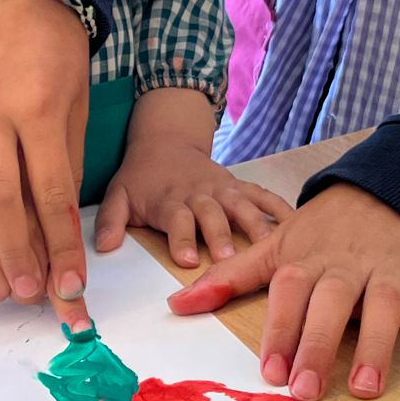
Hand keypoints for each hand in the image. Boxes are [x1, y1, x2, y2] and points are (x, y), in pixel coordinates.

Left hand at [97, 137, 291, 268]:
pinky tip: (297, 225)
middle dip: (222, 237)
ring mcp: (223, 189)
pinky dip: (281, 208)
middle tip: (232, 260)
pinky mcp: (239, 186)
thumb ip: (111, 221)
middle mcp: (199, 194)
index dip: (183, 239)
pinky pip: (263, 196)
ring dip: (255, 227)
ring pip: (242, 207)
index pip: (177, 220)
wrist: (165, 140)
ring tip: (271, 248)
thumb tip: (102, 247)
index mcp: (170, 200)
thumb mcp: (119, 194)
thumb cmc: (141, 177)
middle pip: (213, 215)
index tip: (189, 260)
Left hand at [168, 184, 399, 400]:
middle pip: (333, 301)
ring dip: (376, 345)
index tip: (269, 371)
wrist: (392, 188)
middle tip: (307, 391)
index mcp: (309, 258)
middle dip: (319, 345)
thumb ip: (232, 278)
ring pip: (386, 303)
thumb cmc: (327, 231)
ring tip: (365, 388)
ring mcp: (394, 266)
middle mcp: (350, 263)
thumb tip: (177, 306)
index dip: (280, 330)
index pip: (290, 292)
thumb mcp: (278, 246)